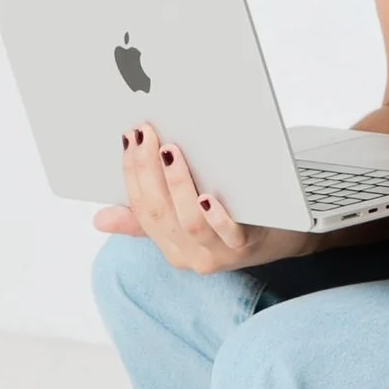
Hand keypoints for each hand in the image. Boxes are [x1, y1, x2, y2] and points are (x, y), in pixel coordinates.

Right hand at [92, 123, 299, 274]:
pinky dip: (216, 216)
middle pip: (159, 212)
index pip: (140, 208)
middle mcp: (189, 255)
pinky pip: (228, 235)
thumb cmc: (234, 223)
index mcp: (169, 246)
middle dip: (147, 169)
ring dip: (177, 184)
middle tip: (145, 134)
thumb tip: (101, 218)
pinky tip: (208, 195)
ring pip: (189, 222)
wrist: (287, 237)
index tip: (129, 139)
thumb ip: (146, 219)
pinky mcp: (248, 249)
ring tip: (171, 151)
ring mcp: (218, 254)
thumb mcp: (186, 222)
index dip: (131, 173)